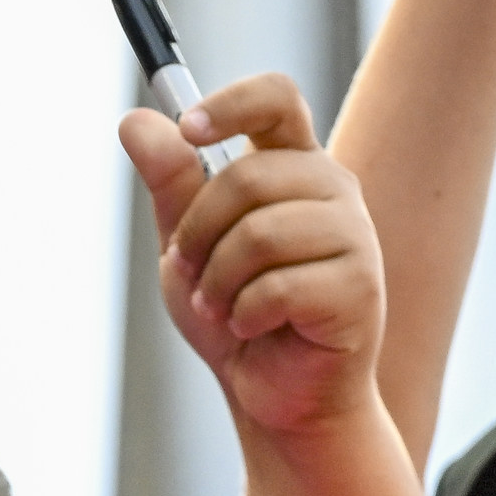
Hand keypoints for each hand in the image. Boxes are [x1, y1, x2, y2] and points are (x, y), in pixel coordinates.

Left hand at [120, 73, 387, 446]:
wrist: (278, 396)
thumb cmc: (238, 316)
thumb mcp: (186, 244)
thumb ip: (168, 184)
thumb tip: (135, 122)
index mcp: (295, 165)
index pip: (277, 99)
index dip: (231, 105)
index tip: (188, 131)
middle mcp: (333, 190)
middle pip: (250, 174)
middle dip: (198, 229)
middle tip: (184, 269)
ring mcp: (355, 237)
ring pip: (261, 232)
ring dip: (218, 279)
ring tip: (218, 307)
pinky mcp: (360, 288)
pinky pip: (280, 286)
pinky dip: (246, 312)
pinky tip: (253, 327)